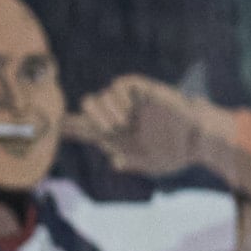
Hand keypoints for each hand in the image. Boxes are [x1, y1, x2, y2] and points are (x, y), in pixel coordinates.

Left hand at [61, 72, 211, 178]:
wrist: (196, 139)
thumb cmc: (175, 153)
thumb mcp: (149, 164)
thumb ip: (131, 161)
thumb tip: (113, 160)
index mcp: (117, 134)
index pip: (87, 127)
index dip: (70, 126)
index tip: (54, 126)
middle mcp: (120, 115)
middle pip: (88, 106)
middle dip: (89, 117)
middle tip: (108, 130)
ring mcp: (130, 102)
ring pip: (101, 95)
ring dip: (105, 112)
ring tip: (122, 124)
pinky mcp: (142, 90)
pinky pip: (119, 86)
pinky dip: (118, 98)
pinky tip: (128, 113)